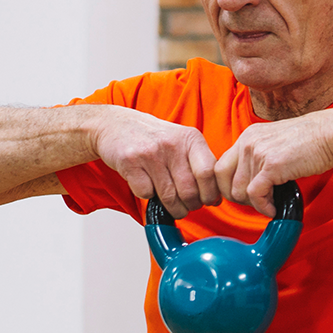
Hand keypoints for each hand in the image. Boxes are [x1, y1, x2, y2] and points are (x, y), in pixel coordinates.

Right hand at [90, 108, 219, 218]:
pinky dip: (148, 196)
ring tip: (174, 206)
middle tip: (189, 207)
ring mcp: (150, 153)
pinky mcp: (130, 162)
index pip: (208, 173)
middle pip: (189, 190)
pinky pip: (146, 193)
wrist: (115, 124)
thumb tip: (216, 197)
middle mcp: (171, 144)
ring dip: (174, 208)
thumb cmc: (153, 137)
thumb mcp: (182, 142)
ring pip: (169, 196)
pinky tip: (148, 186)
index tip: (209, 201)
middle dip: (191, 205)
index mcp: (191, 138)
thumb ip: (200, 165)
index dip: (210, 194)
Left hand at [215, 111, 332, 215]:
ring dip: (255, 204)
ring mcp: (258, 154)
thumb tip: (251, 182)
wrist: (329, 134)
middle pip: (225, 181)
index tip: (241, 196)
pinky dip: (263, 207)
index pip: (220, 167)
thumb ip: (258, 157)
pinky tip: (274, 208)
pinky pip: (256, 195)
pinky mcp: (271, 166)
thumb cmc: (310, 141)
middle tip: (257, 202)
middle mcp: (247, 143)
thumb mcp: (274, 142)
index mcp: (247, 137)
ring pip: (241, 191)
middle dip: (239, 198)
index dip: (227, 187)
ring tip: (271, 203)